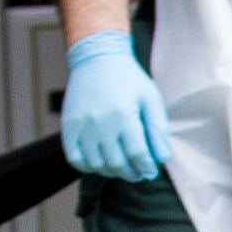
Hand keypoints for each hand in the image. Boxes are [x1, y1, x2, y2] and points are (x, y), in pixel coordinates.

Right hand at [60, 30, 168, 180]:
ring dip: (111, 172)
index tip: (150, 172)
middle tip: (138, 173)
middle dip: (131, 174)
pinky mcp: (69, 126)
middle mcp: (101, 123)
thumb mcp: (151, 99)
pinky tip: (99, 163)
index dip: (146, 168)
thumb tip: (162, 159)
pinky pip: (75, 158)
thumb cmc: (129, 79)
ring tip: (121, 168)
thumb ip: (157, 129)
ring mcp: (82, 126)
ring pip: (96, 164)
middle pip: (117, 164)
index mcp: (124, 115)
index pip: (138, 155)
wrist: (97, 58)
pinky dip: (87, 166)